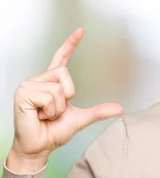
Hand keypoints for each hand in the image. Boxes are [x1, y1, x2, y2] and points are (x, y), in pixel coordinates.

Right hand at [7, 28, 123, 172]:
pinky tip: (38, 115)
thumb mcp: (81, 119)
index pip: (62, 58)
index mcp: (51, 83)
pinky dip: (49, 110)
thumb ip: (98, 111)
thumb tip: (119, 109)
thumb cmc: (53, 132)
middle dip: (66, 96)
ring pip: (58, 88)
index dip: (71, 44)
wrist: (40, 147)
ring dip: (57, 107)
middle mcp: (39, 80)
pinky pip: (49, 96)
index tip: (81, 30)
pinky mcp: (22, 93)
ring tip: (45, 115)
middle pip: (65, 74)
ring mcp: (28, 85)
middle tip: (53, 111)